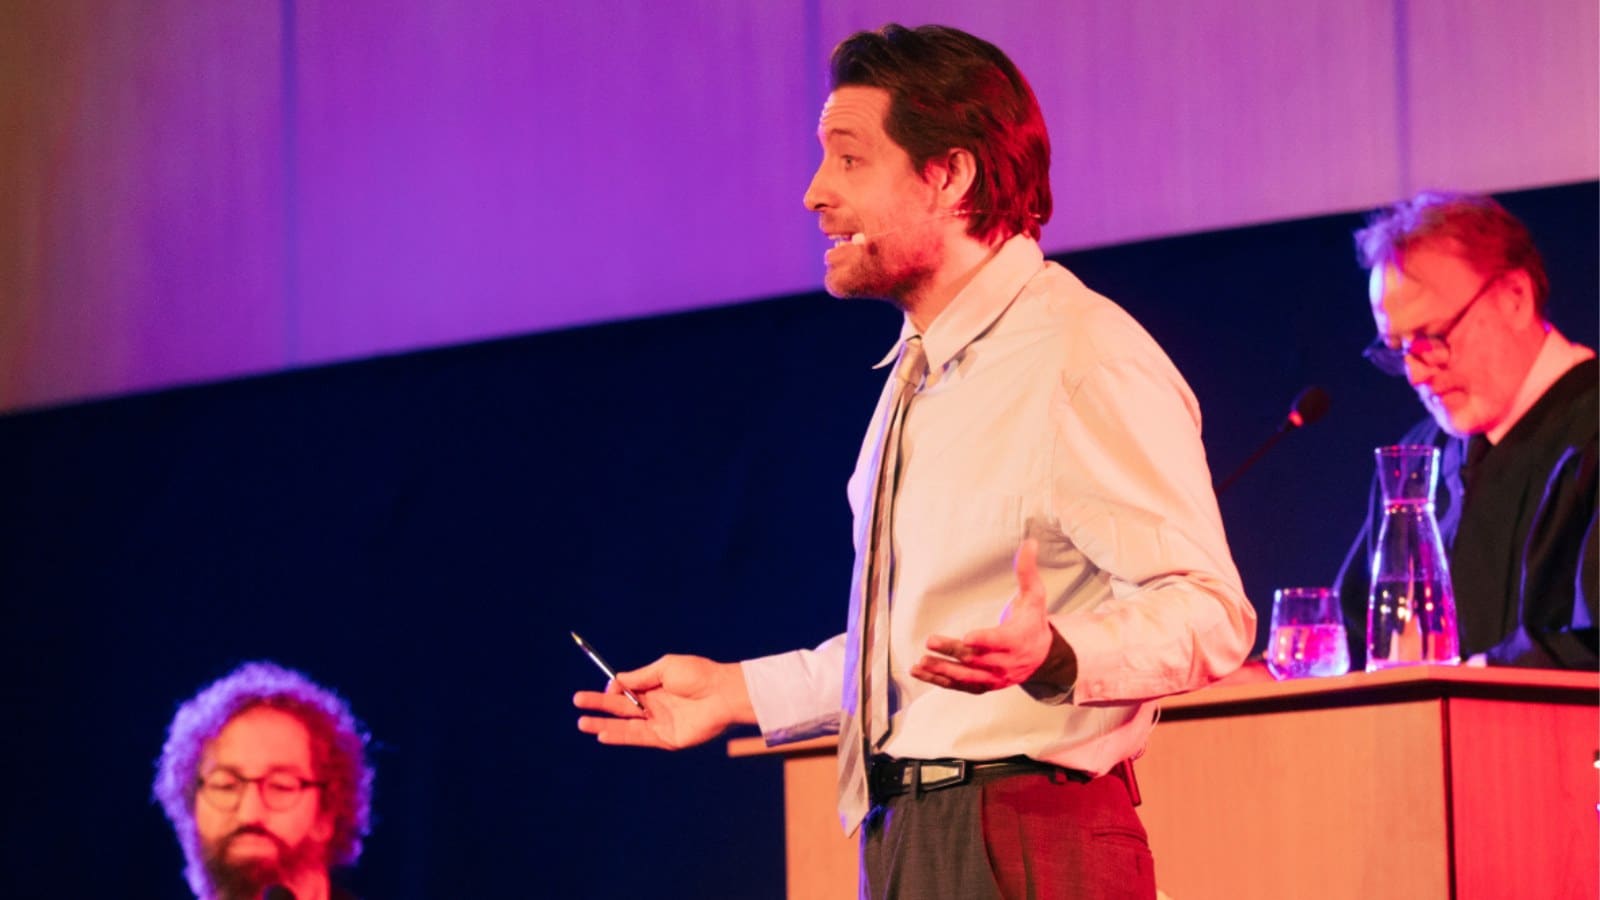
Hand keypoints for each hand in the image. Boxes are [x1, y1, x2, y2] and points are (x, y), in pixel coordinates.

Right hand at [574, 654, 753, 749]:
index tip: (602, 686)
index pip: (627, 690)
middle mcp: (656, 706)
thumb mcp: (665, 668)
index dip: (612, 689)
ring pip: (626, 725)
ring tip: (582, 723)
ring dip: (603, 724)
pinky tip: (602, 733)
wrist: (723, 693)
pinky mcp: (667, 739)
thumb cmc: (699, 675)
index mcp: (656, 688)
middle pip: (621, 708)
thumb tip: (616, 681)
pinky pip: (639, 738)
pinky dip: (620, 736)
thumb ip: (640, 677)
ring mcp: (661, 723)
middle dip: (599, 705)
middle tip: (577, 701)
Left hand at [911, 539, 1061, 693]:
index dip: (985, 640)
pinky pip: (960, 686)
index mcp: (1017, 639)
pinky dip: (940, 681)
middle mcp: (1005, 662)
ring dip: (942, 671)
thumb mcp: (1034, 596)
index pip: (1001, 641)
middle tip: (930, 641)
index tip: (968, 637)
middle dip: (953, 652)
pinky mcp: (983, 685)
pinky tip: (920, 672)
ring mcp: (994, 677)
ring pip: (966, 677)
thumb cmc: (1033, 621)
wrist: (1043, 656)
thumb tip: (1030, 542)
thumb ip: (1027, 571)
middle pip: (977, 659)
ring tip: (919, 663)